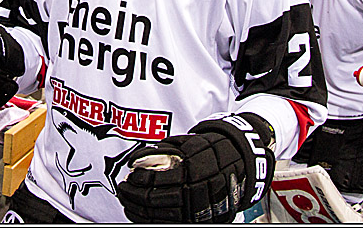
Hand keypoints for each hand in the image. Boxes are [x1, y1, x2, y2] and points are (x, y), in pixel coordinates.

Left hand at [117, 113, 274, 222]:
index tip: (129, 177)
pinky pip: (173, 223)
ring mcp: (200, 207)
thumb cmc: (209, 149)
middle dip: (134, 197)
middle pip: (156, 200)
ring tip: (129, 202)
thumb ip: (163, 151)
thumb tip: (136, 161)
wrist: (238, 161)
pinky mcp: (203, 218)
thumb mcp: (186, 143)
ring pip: (162, 215)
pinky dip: (153, 220)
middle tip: (123, 191)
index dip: (138, 181)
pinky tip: (143, 214)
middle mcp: (196, 189)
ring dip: (140, 210)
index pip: (156, 180)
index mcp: (192, 168)